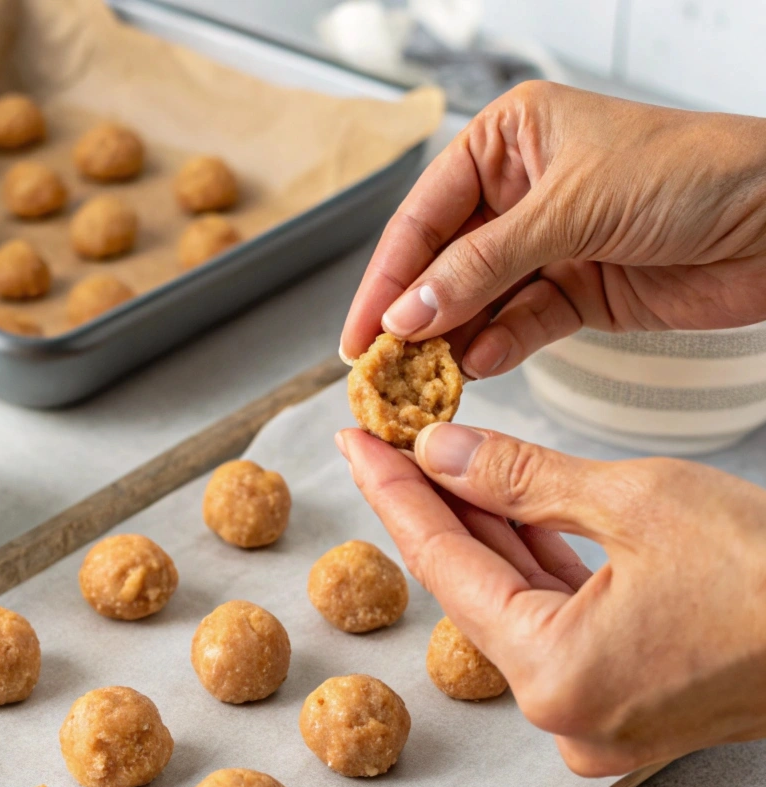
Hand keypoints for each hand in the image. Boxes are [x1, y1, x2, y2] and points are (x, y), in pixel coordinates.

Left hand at [335, 424, 765, 775]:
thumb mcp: (635, 501)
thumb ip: (520, 478)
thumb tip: (440, 451)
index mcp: (557, 673)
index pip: (445, 563)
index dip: (394, 494)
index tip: (355, 445)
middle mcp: (563, 713)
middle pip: (473, 586)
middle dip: (432, 507)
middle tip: (387, 445)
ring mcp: (595, 718)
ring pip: (513, 604)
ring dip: (482, 534)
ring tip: (437, 465)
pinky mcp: (625, 706)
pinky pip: (555, 625)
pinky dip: (532, 568)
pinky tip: (504, 515)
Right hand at [340, 82, 765, 378]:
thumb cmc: (693, 172)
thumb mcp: (569, 209)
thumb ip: (480, 267)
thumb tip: (406, 314)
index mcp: (510, 140)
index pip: (425, 214)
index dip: (388, 276)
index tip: (360, 330)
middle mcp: (520, 192)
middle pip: (443, 263)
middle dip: (413, 315)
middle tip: (381, 367)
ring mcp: (546, 246)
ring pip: (476, 301)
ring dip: (452, 340)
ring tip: (423, 378)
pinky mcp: (575, 292)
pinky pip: (519, 325)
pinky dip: (499, 348)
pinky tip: (478, 366)